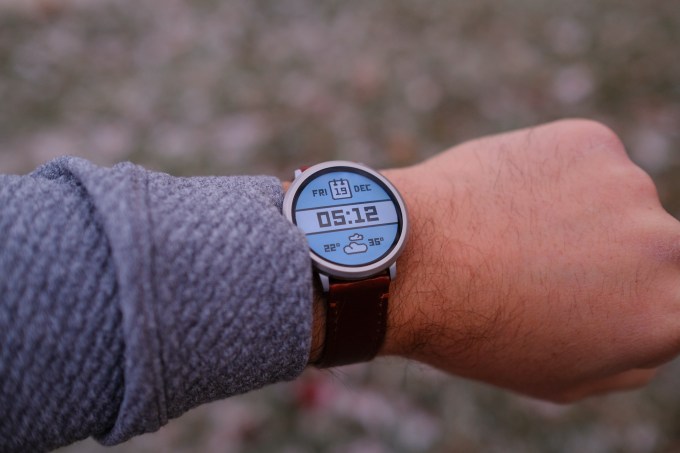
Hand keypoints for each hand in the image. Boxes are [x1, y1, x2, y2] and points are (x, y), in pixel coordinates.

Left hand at [380, 119, 679, 401]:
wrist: (415, 262)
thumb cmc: (480, 330)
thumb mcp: (564, 377)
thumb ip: (632, 353)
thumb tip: (657, 314)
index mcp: (670, 313)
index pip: (672, 292)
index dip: (628, 290)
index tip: (592, 283)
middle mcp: (668, 248)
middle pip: (654, 244)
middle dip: (612, 252)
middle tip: (547, 259)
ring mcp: (630, 188)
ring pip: (616, 198)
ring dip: (579, 209)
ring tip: (511, 231)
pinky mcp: (591, 142)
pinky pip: (583, 160)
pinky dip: (554, 173)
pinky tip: (506, 196)